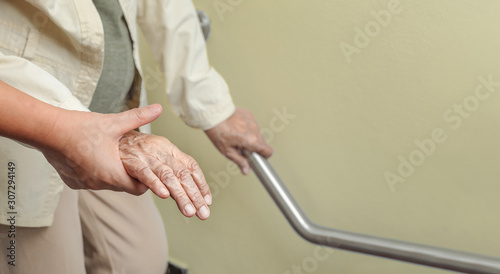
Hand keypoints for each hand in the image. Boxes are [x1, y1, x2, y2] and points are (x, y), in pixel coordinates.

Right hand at [39, 105, 162, 195]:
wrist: (48, 130)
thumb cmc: (81, 128)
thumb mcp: (114, 122)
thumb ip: (139, 117)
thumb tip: (159, 108)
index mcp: (112, 174)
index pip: (138, 189)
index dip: (145, 179)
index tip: (146, 168)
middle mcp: (98, 184)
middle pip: (122, 186)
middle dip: (129, 174)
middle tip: (131, 158)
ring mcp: (84, 184)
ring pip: (106, 183)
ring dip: (112, 172)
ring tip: (112, 154)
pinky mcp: (72, 182)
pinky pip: (90, 181)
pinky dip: (95, 172)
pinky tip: (93, 156)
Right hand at [119, 130, 211, 219]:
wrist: (108, 135)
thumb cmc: (133, 149)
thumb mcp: (155, 155)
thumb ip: (168, 171)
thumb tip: (181, 193)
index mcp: (169, 149)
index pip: (191, 166)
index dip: (201, 184)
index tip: (207, 201)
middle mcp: (161, 151)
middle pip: (182, 174)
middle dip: (195, 195)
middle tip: (203, 213)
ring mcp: (147, 156)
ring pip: (167, 176)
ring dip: (180, 195)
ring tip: (189, 211)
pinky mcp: (131, 161)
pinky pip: (145, 173)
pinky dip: (155, 184)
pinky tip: (165, 195)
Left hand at [204, 107, 272, 173]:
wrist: (214, 114)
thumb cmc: (218, 132)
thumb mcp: (227, 151)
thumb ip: (240, 161)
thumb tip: (246, 170)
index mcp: (252, 141)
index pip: (268, 151)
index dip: (265, 156)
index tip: (258, 157)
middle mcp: (255, 130)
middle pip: (263, 142)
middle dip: (255, 146)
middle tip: (243, 148)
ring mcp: (253, 121)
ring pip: (257, 133)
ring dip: (251, 137)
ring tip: (238, 137)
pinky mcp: (249, 115)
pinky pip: (252, 124)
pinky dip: (248, 128)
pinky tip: (237, 128)